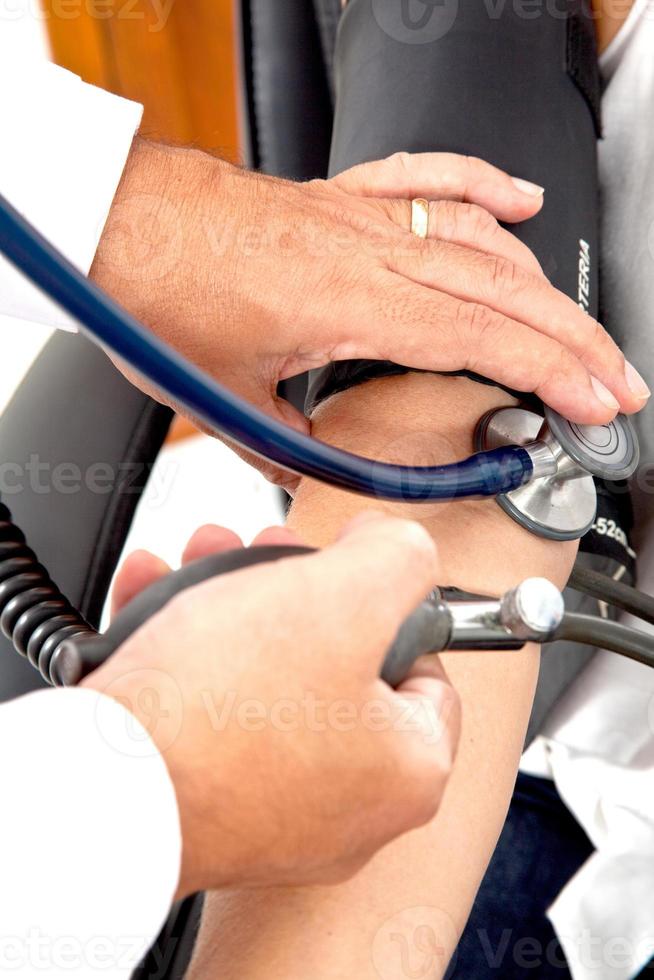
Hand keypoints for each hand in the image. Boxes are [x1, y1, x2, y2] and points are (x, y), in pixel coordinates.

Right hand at [83, 513, 460, 898]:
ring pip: (265, 683)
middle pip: (337, 667)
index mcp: (403, 770)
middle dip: (291, 590)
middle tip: (263, 555)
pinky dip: (185, 656)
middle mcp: (346, 809)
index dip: (392, 601)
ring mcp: (269, 815)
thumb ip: (400, 558)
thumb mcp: (344, 598)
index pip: (428, 669)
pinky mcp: (203, 810)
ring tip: (198, 563)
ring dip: (232, 609)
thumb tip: (401, 548)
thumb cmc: (223, 712)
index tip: (351, 570)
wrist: (98, 790)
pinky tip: (151, 607)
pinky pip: (208, 717)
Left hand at [92, 141, 647, 486]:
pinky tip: (519, 202)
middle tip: (616, 379)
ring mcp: (361, 217)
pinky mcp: (342, 198)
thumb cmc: (160, 297)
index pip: (482, 337)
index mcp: (353, 302)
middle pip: (504, 289)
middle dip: (574, 339)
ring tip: (577, 329)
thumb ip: (285, 446)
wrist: (116, 226)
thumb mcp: (227, 399)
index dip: (551, 371)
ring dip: (541, 283)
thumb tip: (313, 478)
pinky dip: (481, 186)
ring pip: (480, 238)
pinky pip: (428, 178)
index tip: (593, 401)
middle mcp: (370, 250)